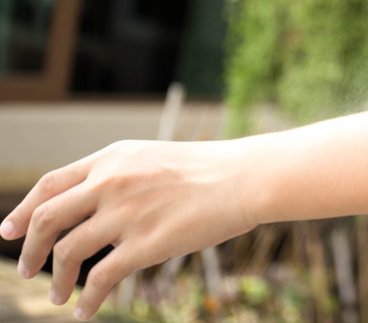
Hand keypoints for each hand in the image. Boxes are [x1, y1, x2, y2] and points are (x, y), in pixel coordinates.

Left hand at [0, 139, 253, 319]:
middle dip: (27, 249)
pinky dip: (88, 299)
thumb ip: (118, 176)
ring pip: (67, 252)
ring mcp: (126, 214)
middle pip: (46, 219)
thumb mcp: (153, 159)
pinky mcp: (146, 244)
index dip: (22, 210)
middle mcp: (110, 183)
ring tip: (58, 296)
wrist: (244, 178)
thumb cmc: (207, 170)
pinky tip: (87, 311)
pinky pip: (101, 278)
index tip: (7, 230)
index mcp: (111, 159)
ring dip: (57, 280)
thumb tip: (91, 204)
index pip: (49, 185)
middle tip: (26, 269)